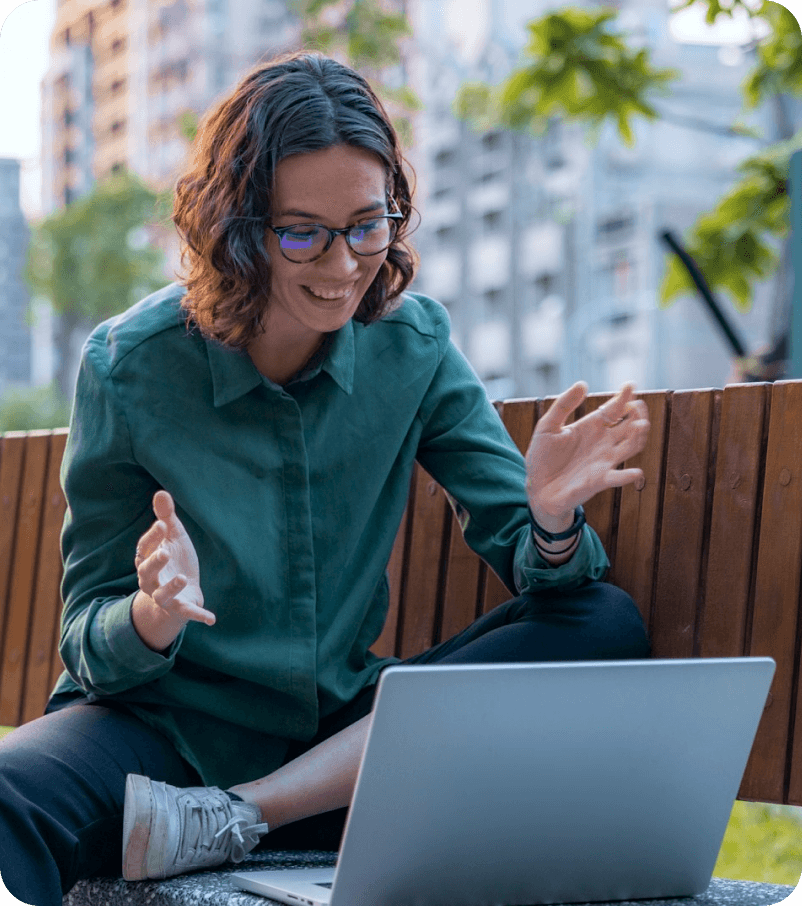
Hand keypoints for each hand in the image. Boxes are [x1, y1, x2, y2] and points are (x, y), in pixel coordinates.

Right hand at [134, 490, 214, 628]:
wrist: (182, 588)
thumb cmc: (175, 558)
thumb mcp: (173, 536)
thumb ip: (166, 517)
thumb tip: (160, 491)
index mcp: (148, 559)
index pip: (145, 548)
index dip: (152, 537)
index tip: (162, 525)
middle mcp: (152, 579)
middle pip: (146, 573)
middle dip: (154, 563)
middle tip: (164, 552)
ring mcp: (165, 595)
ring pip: (162, 594)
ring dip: (171, 587)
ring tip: (182, 577)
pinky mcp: (181, 607)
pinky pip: (187, 613)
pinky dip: (198, 615)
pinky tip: (211, 618)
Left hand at [525, 382, 649, 530]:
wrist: (537, 488)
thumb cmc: (543, 457)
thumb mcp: (547, 426)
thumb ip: (563, 405)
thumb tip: (582, 383)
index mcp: (591, 427)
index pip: (614, 409)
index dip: (623, 397)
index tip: (629, 385)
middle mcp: (603, 442)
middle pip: (629, 426)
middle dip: (637, 414)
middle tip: (637, 405)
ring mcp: (604, 461)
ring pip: (632, 447)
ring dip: (639, 437)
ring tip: (639, 425)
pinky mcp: (600, 481)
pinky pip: (619, 478)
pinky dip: (628, 475)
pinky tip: (634, 472)